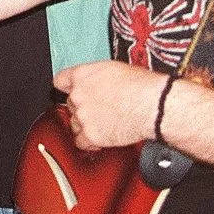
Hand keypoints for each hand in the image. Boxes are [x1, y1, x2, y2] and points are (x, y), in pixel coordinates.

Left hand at [53, 60, 168, 149]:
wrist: (153, 105)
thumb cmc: (142, 86)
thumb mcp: (115, 70)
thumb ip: (98, 77)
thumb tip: (100, 83)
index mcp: (82, 75)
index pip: (60, 81)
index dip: (68, 88)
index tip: (71, 92)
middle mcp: (78, 95)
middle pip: (70, 104)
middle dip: (83, 108)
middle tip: (99, 110)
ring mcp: (82, 116)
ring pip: (74, 123)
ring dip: (86, 125)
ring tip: (104, 124)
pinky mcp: (90, 135)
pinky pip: (80, 142)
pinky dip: (89, 142)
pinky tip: (99, 139)